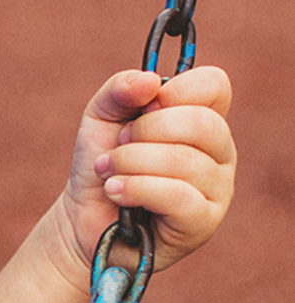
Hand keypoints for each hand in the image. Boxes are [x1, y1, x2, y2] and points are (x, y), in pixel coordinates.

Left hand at [57, 65, 235, 280]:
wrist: (82, 219)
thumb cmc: (102, 166)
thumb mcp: (101, 118)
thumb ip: (119, 90)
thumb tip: (149, 81)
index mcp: (204, 120)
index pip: (215, 85)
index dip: (174, 91)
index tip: (141, 109)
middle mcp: (219, 152)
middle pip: (201, 123)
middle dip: (145, 131)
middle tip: (119, 146)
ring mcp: (217, 188)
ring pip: (182, 161)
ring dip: (130, 163)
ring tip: (109, 174)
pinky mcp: (203, 221)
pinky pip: (177, 196)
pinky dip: (136, 189)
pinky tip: (116, 191)